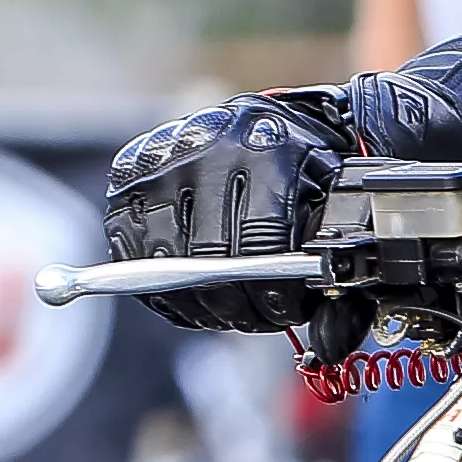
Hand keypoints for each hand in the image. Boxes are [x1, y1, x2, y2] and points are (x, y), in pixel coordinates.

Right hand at [102, 94, 348, 334]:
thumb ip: (334, 264)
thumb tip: (333, 341)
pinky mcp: (127, 176)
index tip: (286, 311)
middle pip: (210, 257)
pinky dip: (163, 285)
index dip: (273, 292)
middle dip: (238, 305)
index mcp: (266, 148)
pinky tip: (194, 290)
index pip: (261, 242)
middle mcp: (205, 147)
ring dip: (200, 301)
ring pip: (167, 262)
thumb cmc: (303, 169)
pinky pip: (132, 252)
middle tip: (258, 317)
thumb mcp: (331, 202)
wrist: (266, 120)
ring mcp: (159, 161)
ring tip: (229, 308)